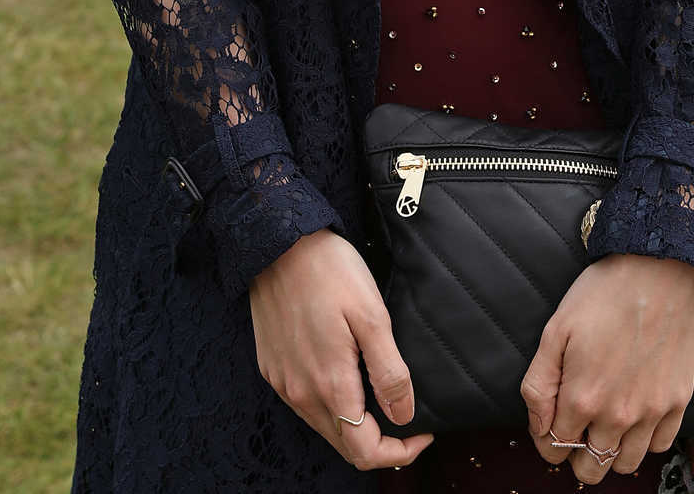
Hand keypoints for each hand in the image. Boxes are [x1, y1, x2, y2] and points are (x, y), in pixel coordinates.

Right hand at [248, 229, 433, 471]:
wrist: (278, 240)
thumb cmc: (329, 270)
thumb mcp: (372, 315)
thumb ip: (389, 371)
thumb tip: (404, 415)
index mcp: (330, 384)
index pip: (364, 451)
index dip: (398, 453)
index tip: (421, 432)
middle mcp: (301, 393)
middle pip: (344, 444)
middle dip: (379, 442)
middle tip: (407, 416)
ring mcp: (283, 382)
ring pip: (324, 426)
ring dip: (355, 424)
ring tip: (380, 396)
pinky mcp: (272, 368)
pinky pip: (305, 403)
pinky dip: (331, 405)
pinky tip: (346, 376)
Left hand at [521, 254, 693, 481]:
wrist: (661, 267)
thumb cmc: (605, 291)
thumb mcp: (556, 328)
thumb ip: (539, 384)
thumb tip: (539, 427)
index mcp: (582, 398)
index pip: (554, 449)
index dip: (546, 438)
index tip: (551, 421)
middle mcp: (618, 415)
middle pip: (590, 469)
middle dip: (576, 455)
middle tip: (577, 427)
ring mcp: (652, 411)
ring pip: (625, 465)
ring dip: (610, 451)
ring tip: (605, 423)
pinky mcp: (678, 402)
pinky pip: (659, 446)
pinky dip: (643, 440)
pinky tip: (635, 416)